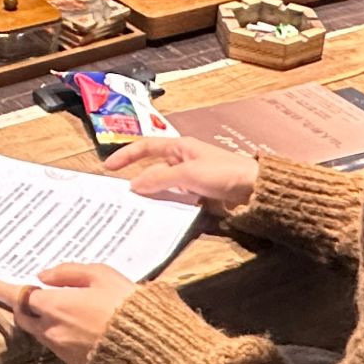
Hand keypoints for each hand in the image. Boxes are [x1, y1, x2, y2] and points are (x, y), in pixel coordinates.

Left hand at [0, 263, 139, 363]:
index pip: (18, 295)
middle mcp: (53, 332)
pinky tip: (88, 332)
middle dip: (21, 306)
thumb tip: (44, 276)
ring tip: (68, 310)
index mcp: (55, 306)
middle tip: (25, 295)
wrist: (151, 346)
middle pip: (26, 318)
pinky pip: (65, 350)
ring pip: (45, 334)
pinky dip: (69, 339)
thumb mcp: (101, 274)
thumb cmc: (127, 305)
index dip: (0, 288)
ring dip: (47, 322)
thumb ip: (68, 273)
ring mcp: (64, 354)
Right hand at [102, 136, 257, 209]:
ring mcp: (190, 179)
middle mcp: (182, 161)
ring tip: (133, 210)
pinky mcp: (197, 196)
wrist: (254, 190)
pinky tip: (156, 215)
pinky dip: (164, 206)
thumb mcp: (188, 174)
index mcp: (180, 147)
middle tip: (119, 197)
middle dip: (137, 181)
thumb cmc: (223, 173)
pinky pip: (175, 200)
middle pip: (152, 170)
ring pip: (163, 187)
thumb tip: (134, 185)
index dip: (126, 155)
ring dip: (151, 196)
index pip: (146, 147)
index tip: (108, 168)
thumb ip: (160, 179)